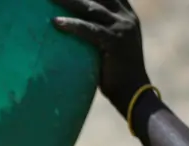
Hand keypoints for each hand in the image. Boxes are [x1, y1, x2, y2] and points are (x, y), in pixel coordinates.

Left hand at [51, 0, 151, 115]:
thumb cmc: (115, 73)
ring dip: (68, 1)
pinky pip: (89, 29)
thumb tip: (69, 27)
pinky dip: (72, 25)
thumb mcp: (109, 45)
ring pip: (91, 8)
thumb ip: (97, 30)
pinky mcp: (115, 42)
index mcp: (126, 15)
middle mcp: (126, 17)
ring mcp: (122, 28)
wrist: (133, 92)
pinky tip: (55, 22)